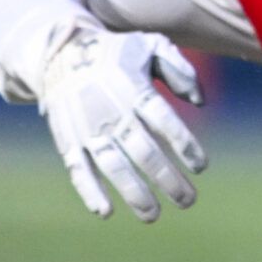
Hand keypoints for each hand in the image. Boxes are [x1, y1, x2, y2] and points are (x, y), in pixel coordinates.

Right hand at [40, 28, 206, 222]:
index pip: (166, 122)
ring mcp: (88, 128)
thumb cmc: (116, 52)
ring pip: (113, 166)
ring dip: (133, 194)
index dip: (185, 146)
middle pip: (144, 152)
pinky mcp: (68, 139)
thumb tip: (200, 102)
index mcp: (135, 88)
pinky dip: (89, 191)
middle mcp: (112, 111)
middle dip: (168, 180)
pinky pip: (78, 169)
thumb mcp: (150, 46)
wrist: (60, 51)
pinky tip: (104, 212)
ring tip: (153, 216)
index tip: (201, 167)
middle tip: (188, 201)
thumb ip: (179, 69)